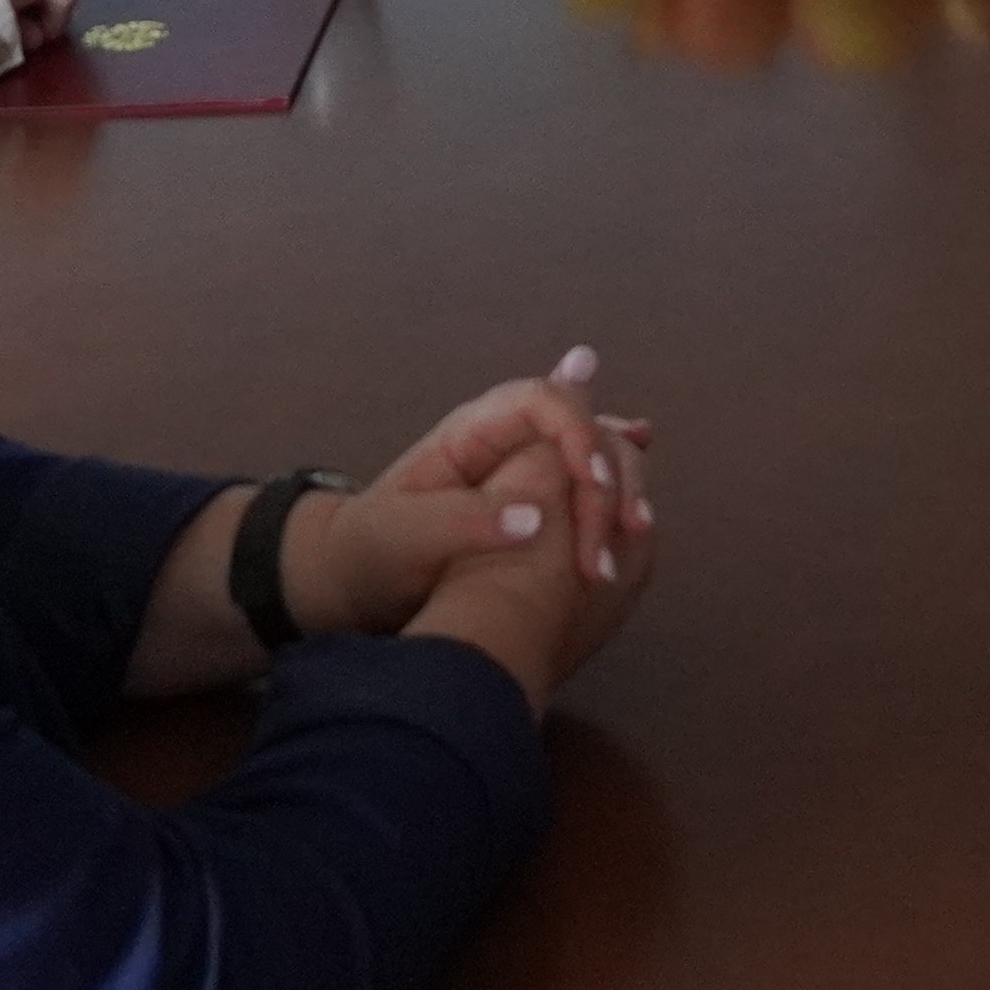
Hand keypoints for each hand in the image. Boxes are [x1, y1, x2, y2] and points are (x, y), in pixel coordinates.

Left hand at [401, 350, 656, 710]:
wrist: (351, 586)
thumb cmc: (368, 554)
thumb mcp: (400, 538)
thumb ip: (461, 522)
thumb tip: (535, 518)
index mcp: (469, 433)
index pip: (540, 402)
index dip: (576, 434)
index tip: (592, 487)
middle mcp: (504, 443)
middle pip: (578, 427)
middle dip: (608, 472)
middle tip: (624, 530)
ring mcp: (522, 473)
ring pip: (590, 455)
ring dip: (621, 486)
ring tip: (638, 529)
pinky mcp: (532, 508)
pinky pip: (584, 487)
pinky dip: (615, 494)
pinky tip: (637, 511)